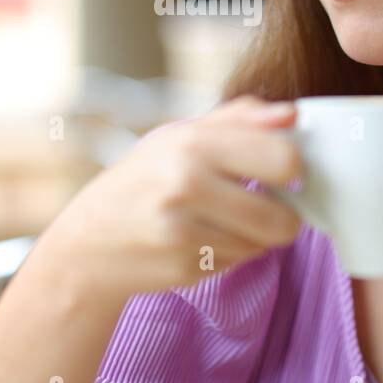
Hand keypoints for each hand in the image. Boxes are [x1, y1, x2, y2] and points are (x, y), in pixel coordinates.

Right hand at [45, 96, 304, 299]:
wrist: (87, 243)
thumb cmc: (143, 180)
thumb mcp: (181, 135)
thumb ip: (240, 119)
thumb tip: (293, 114)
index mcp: (192, 142)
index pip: (283, 159)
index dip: (294, 169)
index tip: (283, 173)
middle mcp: (186, 184)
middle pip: (282, 219)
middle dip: (285, 217)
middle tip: (265, 205)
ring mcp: (184, 231)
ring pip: (263, 244)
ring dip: (254, 236)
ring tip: (222, 220)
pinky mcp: (184, 268)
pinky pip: (239, 262)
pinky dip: (231, 253)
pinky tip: (201, 240)